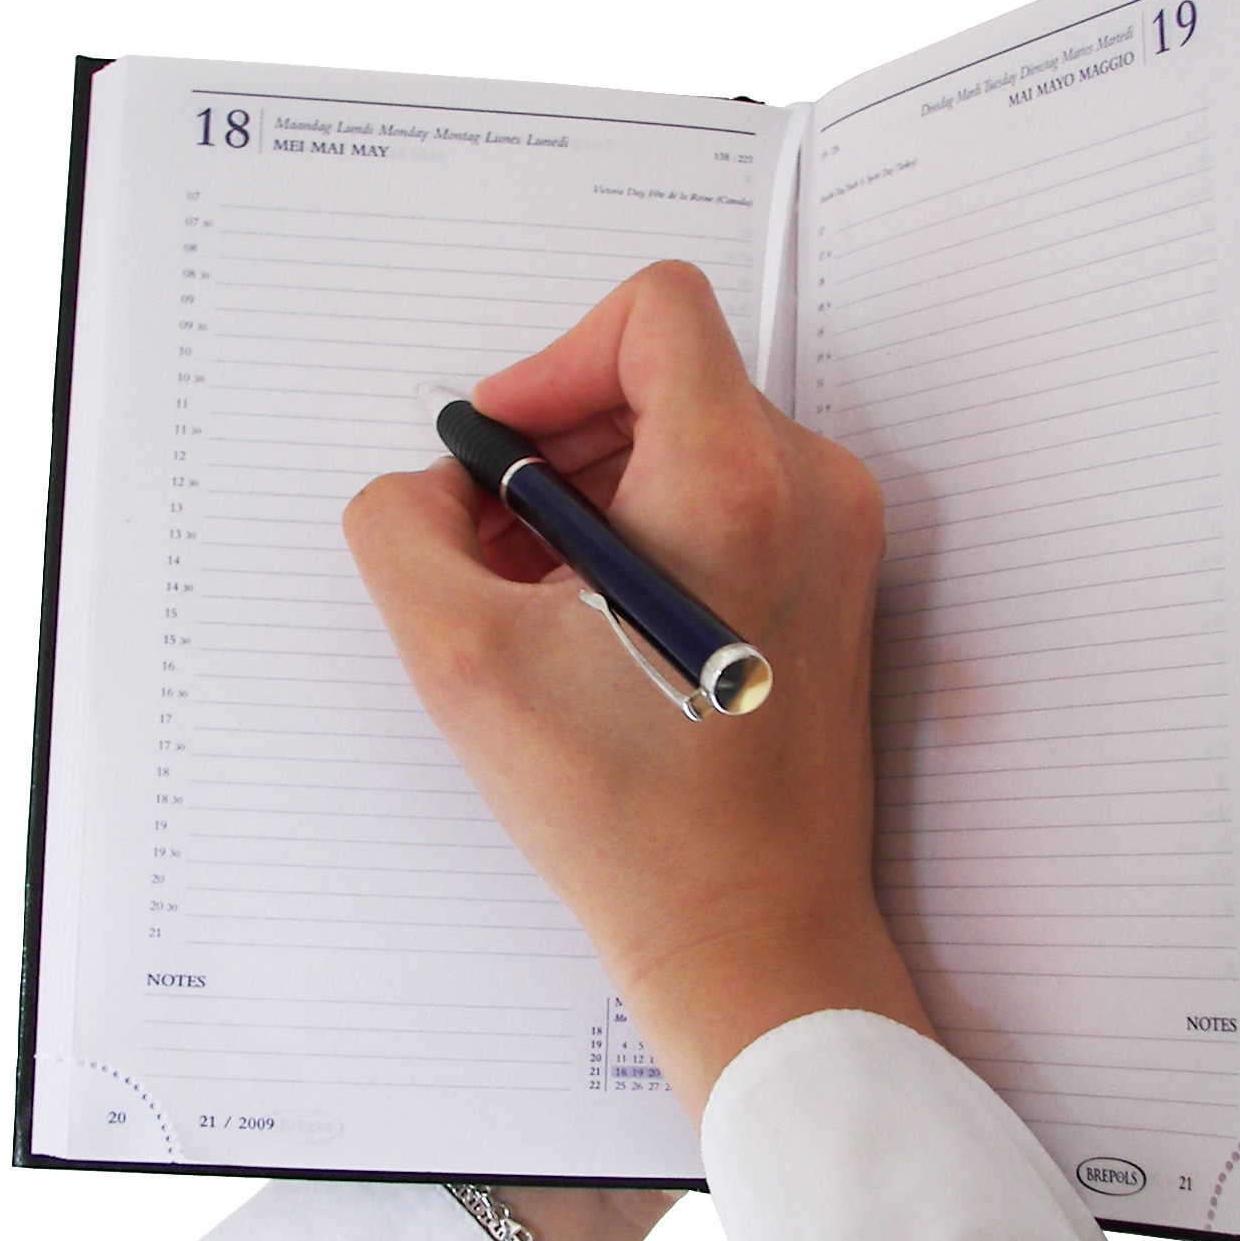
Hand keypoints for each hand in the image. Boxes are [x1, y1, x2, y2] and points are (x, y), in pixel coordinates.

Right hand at [344, 262, 931, 1116]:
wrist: (750, 931)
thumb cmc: (629, 814)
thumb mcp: (459, 657)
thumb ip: (402, 530)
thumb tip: (428, 489)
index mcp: (736, 476)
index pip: (653, 309)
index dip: (552, 363)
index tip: (504, 455)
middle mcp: (811, 488)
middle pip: (667, 377)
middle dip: (561, 446)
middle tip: (496, 546)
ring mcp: (837, 540)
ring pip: (696, 444)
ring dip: (600, 497)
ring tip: (539, 604)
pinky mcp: (836, 592)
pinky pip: (732, 507)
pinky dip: (654, 540)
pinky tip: (597, 634)